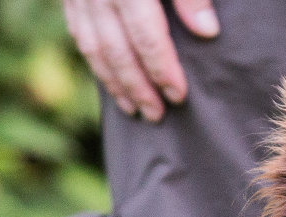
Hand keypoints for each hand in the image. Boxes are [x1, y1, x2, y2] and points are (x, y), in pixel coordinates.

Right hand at [62, 0, 218, 121]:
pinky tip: (108, 78)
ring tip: (132, 108)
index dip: (163, 71)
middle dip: (138, 88)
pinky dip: (94, 60)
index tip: (178, 96)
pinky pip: (78, 33)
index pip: (147, 39)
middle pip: (118, 52)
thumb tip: (207, 32)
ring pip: (93, 48)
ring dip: (113, 83)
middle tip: (156, 116)